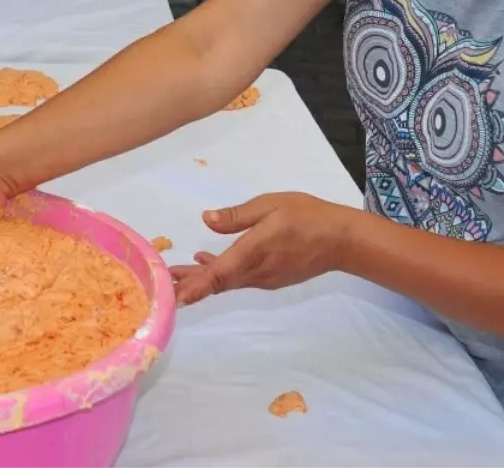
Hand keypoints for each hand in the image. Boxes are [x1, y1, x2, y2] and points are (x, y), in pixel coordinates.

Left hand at [169, 193, 352, 305]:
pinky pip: (238, 278)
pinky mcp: (271, 277)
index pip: (219, 274)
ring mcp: (264, 278)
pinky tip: (206, 262)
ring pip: (226, 281)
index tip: (175, 297)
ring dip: (201, 279)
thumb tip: (205, 219)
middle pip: (217, 282)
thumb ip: (236, 216)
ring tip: (176, 273)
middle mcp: (256, 272)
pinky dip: (219, 274)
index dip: (195, 286)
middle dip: (188, 283)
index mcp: (254, 252)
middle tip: (162, 283)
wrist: (341, 240)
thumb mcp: (270, 205)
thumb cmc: (307, 215)